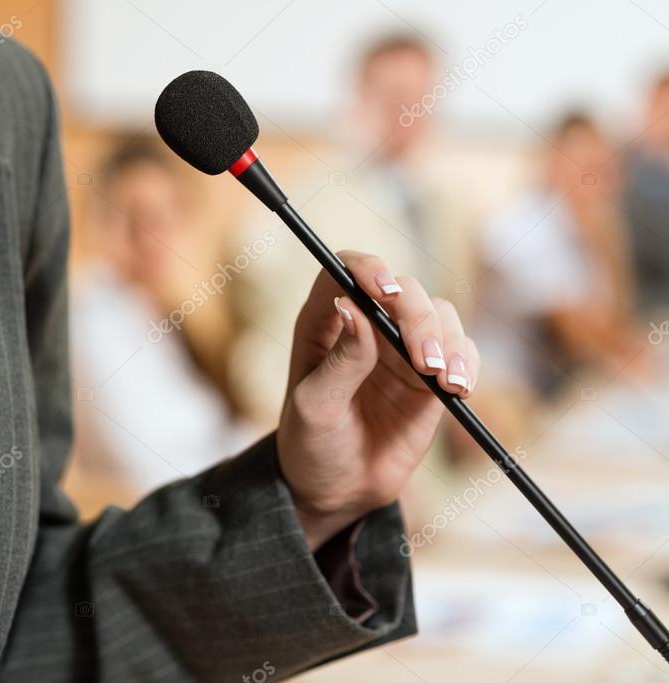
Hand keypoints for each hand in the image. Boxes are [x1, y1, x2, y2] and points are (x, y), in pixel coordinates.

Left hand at [277, 251, 479, 549]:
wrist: (338, 489)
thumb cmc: (311, 444)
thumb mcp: (315, 406)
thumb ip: (340, 360)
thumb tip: (353, 306)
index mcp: (324, 322)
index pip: (345, 269)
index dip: (368, 268)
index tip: (384, 291)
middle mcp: (365, 325)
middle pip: (402, 289)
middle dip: (419, 318)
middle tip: (426, 362)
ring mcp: (401, 348)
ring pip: (439, 314)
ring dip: (449, 341)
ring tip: (446, 381)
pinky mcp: (430, 376)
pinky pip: (461, 351)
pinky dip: (467, 363)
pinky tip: (459, 388)